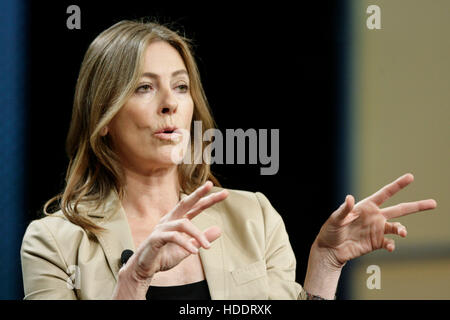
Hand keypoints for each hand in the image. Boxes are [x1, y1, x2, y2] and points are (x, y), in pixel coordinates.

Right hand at [117, 181, 227, 292]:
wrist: (145, 268)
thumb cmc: (164, 256)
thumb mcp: (189, 248)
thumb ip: (201, 239)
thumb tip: (219, 229)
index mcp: (178, 220)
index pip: (195, 207)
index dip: (209, 199)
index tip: (224, 194)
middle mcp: (170, 220)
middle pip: (185, 203)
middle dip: (198, 194)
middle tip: (210, 185)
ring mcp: (162, 228)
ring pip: (183, 223)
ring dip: (198, 235)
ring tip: (207, 247)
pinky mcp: (156, 238)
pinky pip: (173, 237)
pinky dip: (185, 244)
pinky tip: (194, 252)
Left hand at [314, 173, 436, 268]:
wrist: (330, 249)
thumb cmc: (330, 230)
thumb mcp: (335, 218)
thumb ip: (344, 209)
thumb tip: (350, 197)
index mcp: (366, 206)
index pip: (385, 193)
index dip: (398, 185)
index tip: (411, 177)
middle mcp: (375, 217)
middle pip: (400, 209)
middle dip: (417, 206)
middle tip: (433, 203)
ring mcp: (377, 230)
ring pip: (397, 227)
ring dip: (402, 230)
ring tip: (403, 233)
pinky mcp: (377, 243)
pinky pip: (390, 243)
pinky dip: (392, 244)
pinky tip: (390, 246)